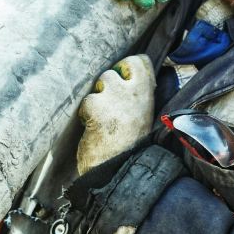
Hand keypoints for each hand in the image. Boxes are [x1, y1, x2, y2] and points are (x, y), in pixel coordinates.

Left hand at [76, 55, 155, 174]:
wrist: (119, 171)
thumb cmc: (130, 147)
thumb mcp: (143, 118)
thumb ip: (137, 98)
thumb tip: (127, 80)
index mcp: (147, 95)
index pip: (140, 62)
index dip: (128, 67)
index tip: (123, 78)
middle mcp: (133, 92)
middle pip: (117, 69)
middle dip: (109, 82)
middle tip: (108, 102)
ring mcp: (114, 97)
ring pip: (100, 83)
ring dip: (97, 98)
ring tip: (102, 119)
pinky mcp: (96, 106)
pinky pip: (87, 101)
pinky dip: (86, 114)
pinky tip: (92, 128)